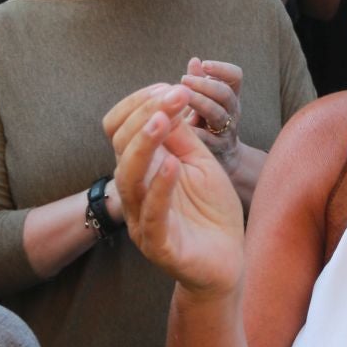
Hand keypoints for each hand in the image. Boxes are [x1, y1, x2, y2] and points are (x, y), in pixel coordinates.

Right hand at [112, 89, 245, 295]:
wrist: (227, 260)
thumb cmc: (211, 210)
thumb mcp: (199, 162)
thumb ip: (183, 135)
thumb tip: (169, 95)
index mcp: (142, 168)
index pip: (119, 129)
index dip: (139, 104)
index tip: (170, 86)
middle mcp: (135, 191)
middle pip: (120, 147)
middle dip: (145, 115)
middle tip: (174, 94)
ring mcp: (143, 219)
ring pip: (129, 178)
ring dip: (145, 144)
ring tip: (163, 119)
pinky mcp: (159, 245)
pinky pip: (152, 214)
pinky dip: (160, 187)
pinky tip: (172, 164)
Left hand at [180, 58, 243, 170]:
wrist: (221, 159)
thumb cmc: (208, 123)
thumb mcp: (206, 101)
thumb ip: (200, 82)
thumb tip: (194, 60)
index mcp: (229, 97)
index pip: (235, 76)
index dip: (222, 69)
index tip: (205, 65)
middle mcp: (231, 112)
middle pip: (225, 94)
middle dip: (204, 85)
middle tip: (184, 80)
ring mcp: (226, 131)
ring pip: (217, 114)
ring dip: (199, 103)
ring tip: (180, 99)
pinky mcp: (217, 149)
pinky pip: (207, 139)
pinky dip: (193, 132)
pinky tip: (179, 126)